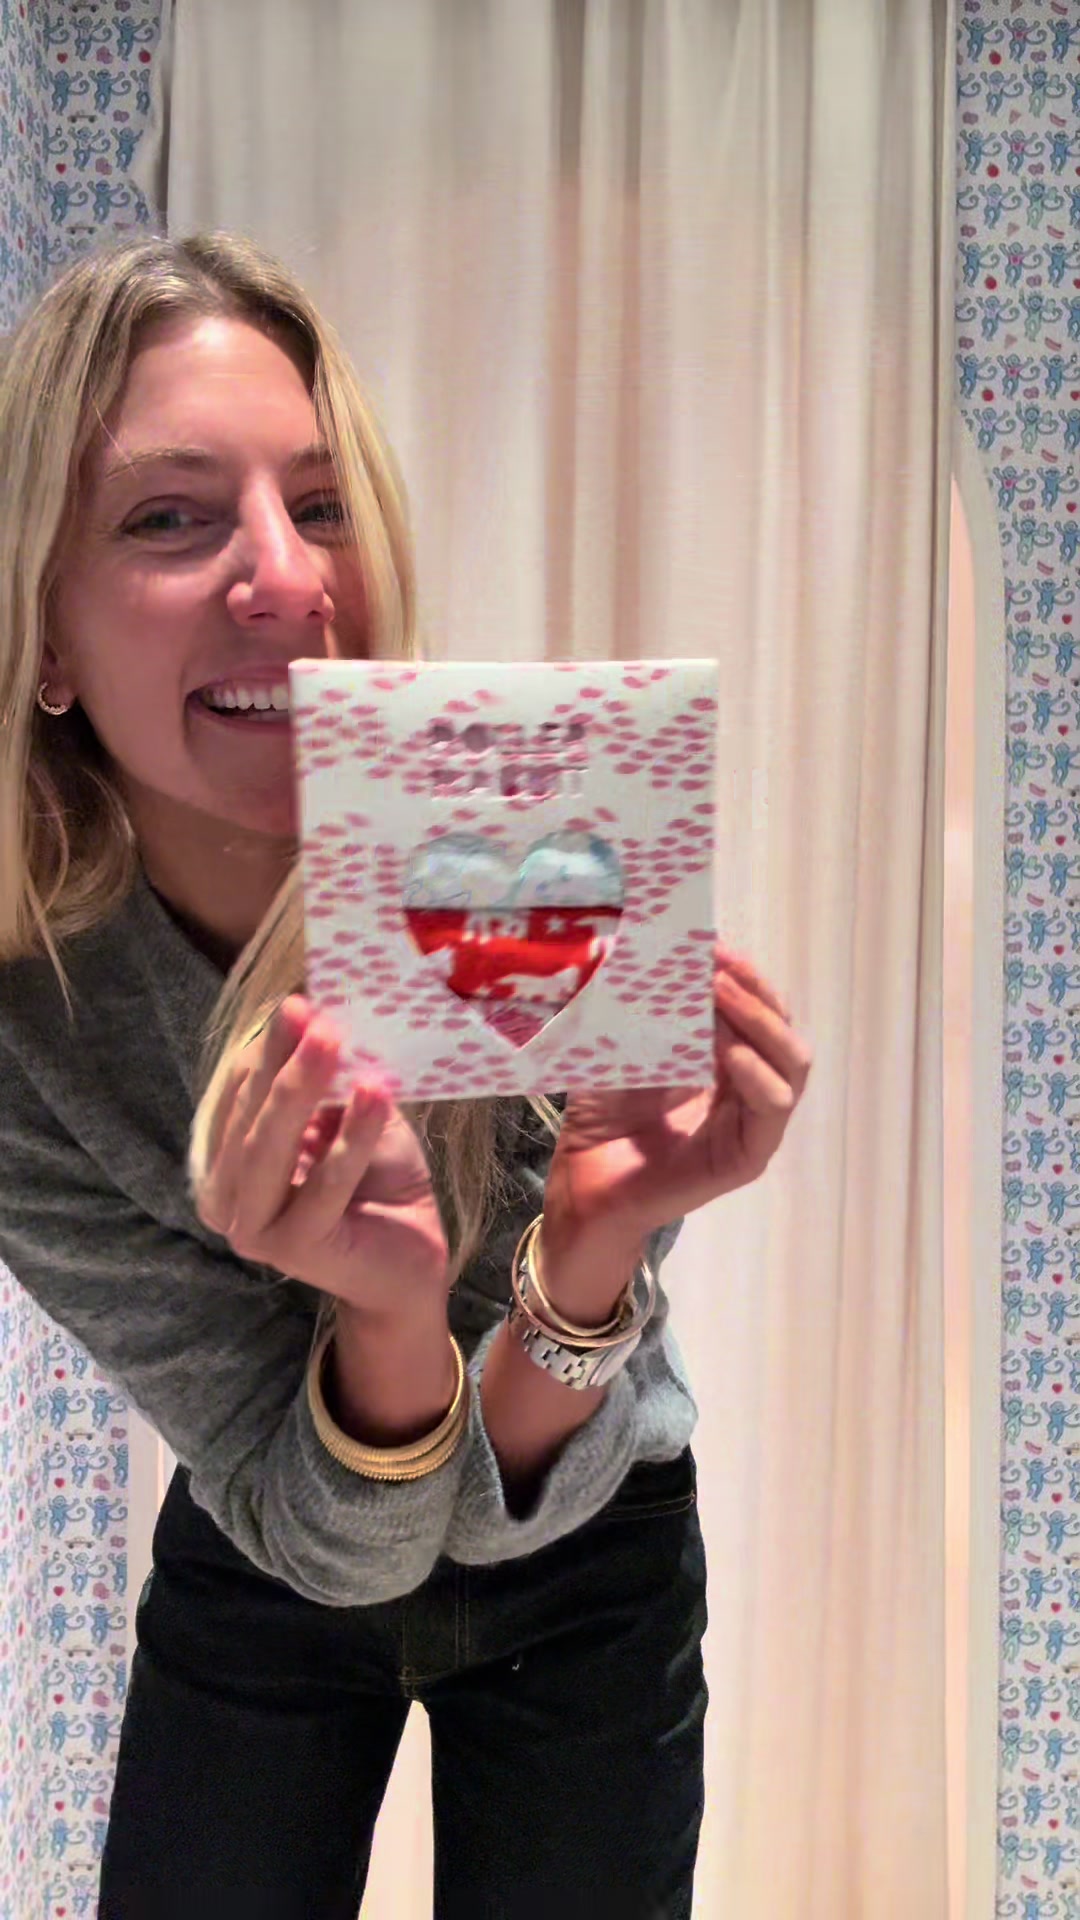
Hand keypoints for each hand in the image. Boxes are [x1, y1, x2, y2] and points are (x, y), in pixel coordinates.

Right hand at [193, 996, 448, 1318]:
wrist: (412, 1259)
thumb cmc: (377, 1182)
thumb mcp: (349, 1116)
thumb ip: (329, 1078)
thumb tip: (319, 1010)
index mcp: (228, 1164)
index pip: (240, 1094)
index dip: (267, 1048)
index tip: (298, 1001)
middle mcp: (226, 1200)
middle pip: (250, 1117)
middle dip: (279, 1060)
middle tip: (305, 1010)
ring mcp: (252, 1230)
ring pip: (272, 1148)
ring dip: (304, 1088)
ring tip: (335, 1039)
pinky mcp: (291, 1250)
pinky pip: (323, 1185)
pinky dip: (352, 1138)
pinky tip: (375, 1094)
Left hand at [541, 946, 812, 1288]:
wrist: (582, 1180)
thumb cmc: (601, 1116)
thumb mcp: (619, 1045)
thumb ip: (633, 1003)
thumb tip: (625, 942)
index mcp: (729, 1062)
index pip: (760, 1010)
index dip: (745, 976)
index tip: (713, 943)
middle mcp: (750, 1090)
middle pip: (784, 1030)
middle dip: (757, 991)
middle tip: (720, 964)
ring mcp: (754, 1125)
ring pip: (792, 1065)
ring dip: (759, 1023)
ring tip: (719, 996)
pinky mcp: (747, 1157)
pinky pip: (772, 1107)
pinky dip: (755, 1072)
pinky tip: (726, 1051)